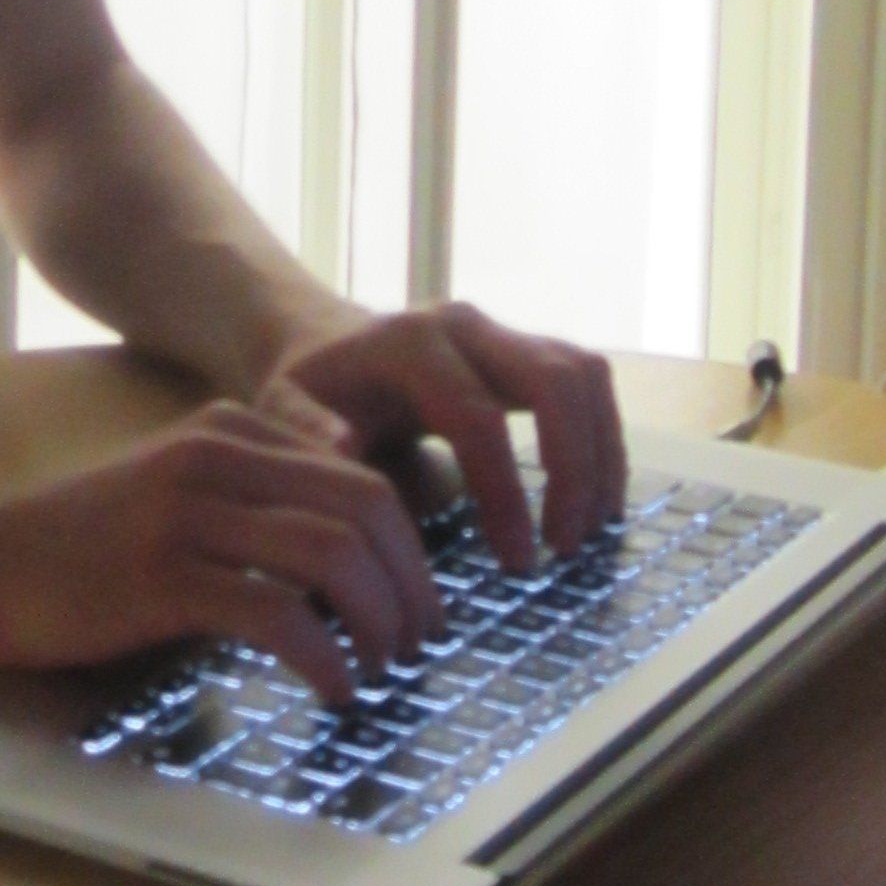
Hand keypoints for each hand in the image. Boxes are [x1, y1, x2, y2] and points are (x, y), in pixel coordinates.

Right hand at [0, 406, 445, 704]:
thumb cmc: (79, 549)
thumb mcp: (177, 496)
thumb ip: (253, 506)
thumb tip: (351, 561)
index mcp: (228, 431)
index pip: (361, 477)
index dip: (410, 546)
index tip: (417, 601)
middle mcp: (216, 457)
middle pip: (365, 508)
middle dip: (412, 582)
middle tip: (420, 640)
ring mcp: (189, 513)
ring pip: (332, 556)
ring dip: (378, 620)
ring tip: (383, 666)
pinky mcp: (163, 577)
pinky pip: (277, 613)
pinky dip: (324, 656)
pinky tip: (332, 687)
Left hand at [264, 304, 626, 572]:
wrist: (322, 345)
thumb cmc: (306, 391)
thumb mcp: (283, 412)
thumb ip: (307, 435)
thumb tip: (347, 449)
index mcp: (408, 344)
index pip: (479, 418)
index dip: (506, 493)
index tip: (519, 561)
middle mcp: (465, 325)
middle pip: (554, 380)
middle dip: (575, 468)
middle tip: (566, 546)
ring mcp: (502, 331)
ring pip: (584, 374)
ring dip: (601, 453)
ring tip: (589, 529)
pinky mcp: (525, 347)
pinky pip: (587, 381)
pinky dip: (602, 437)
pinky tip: (592, 500)